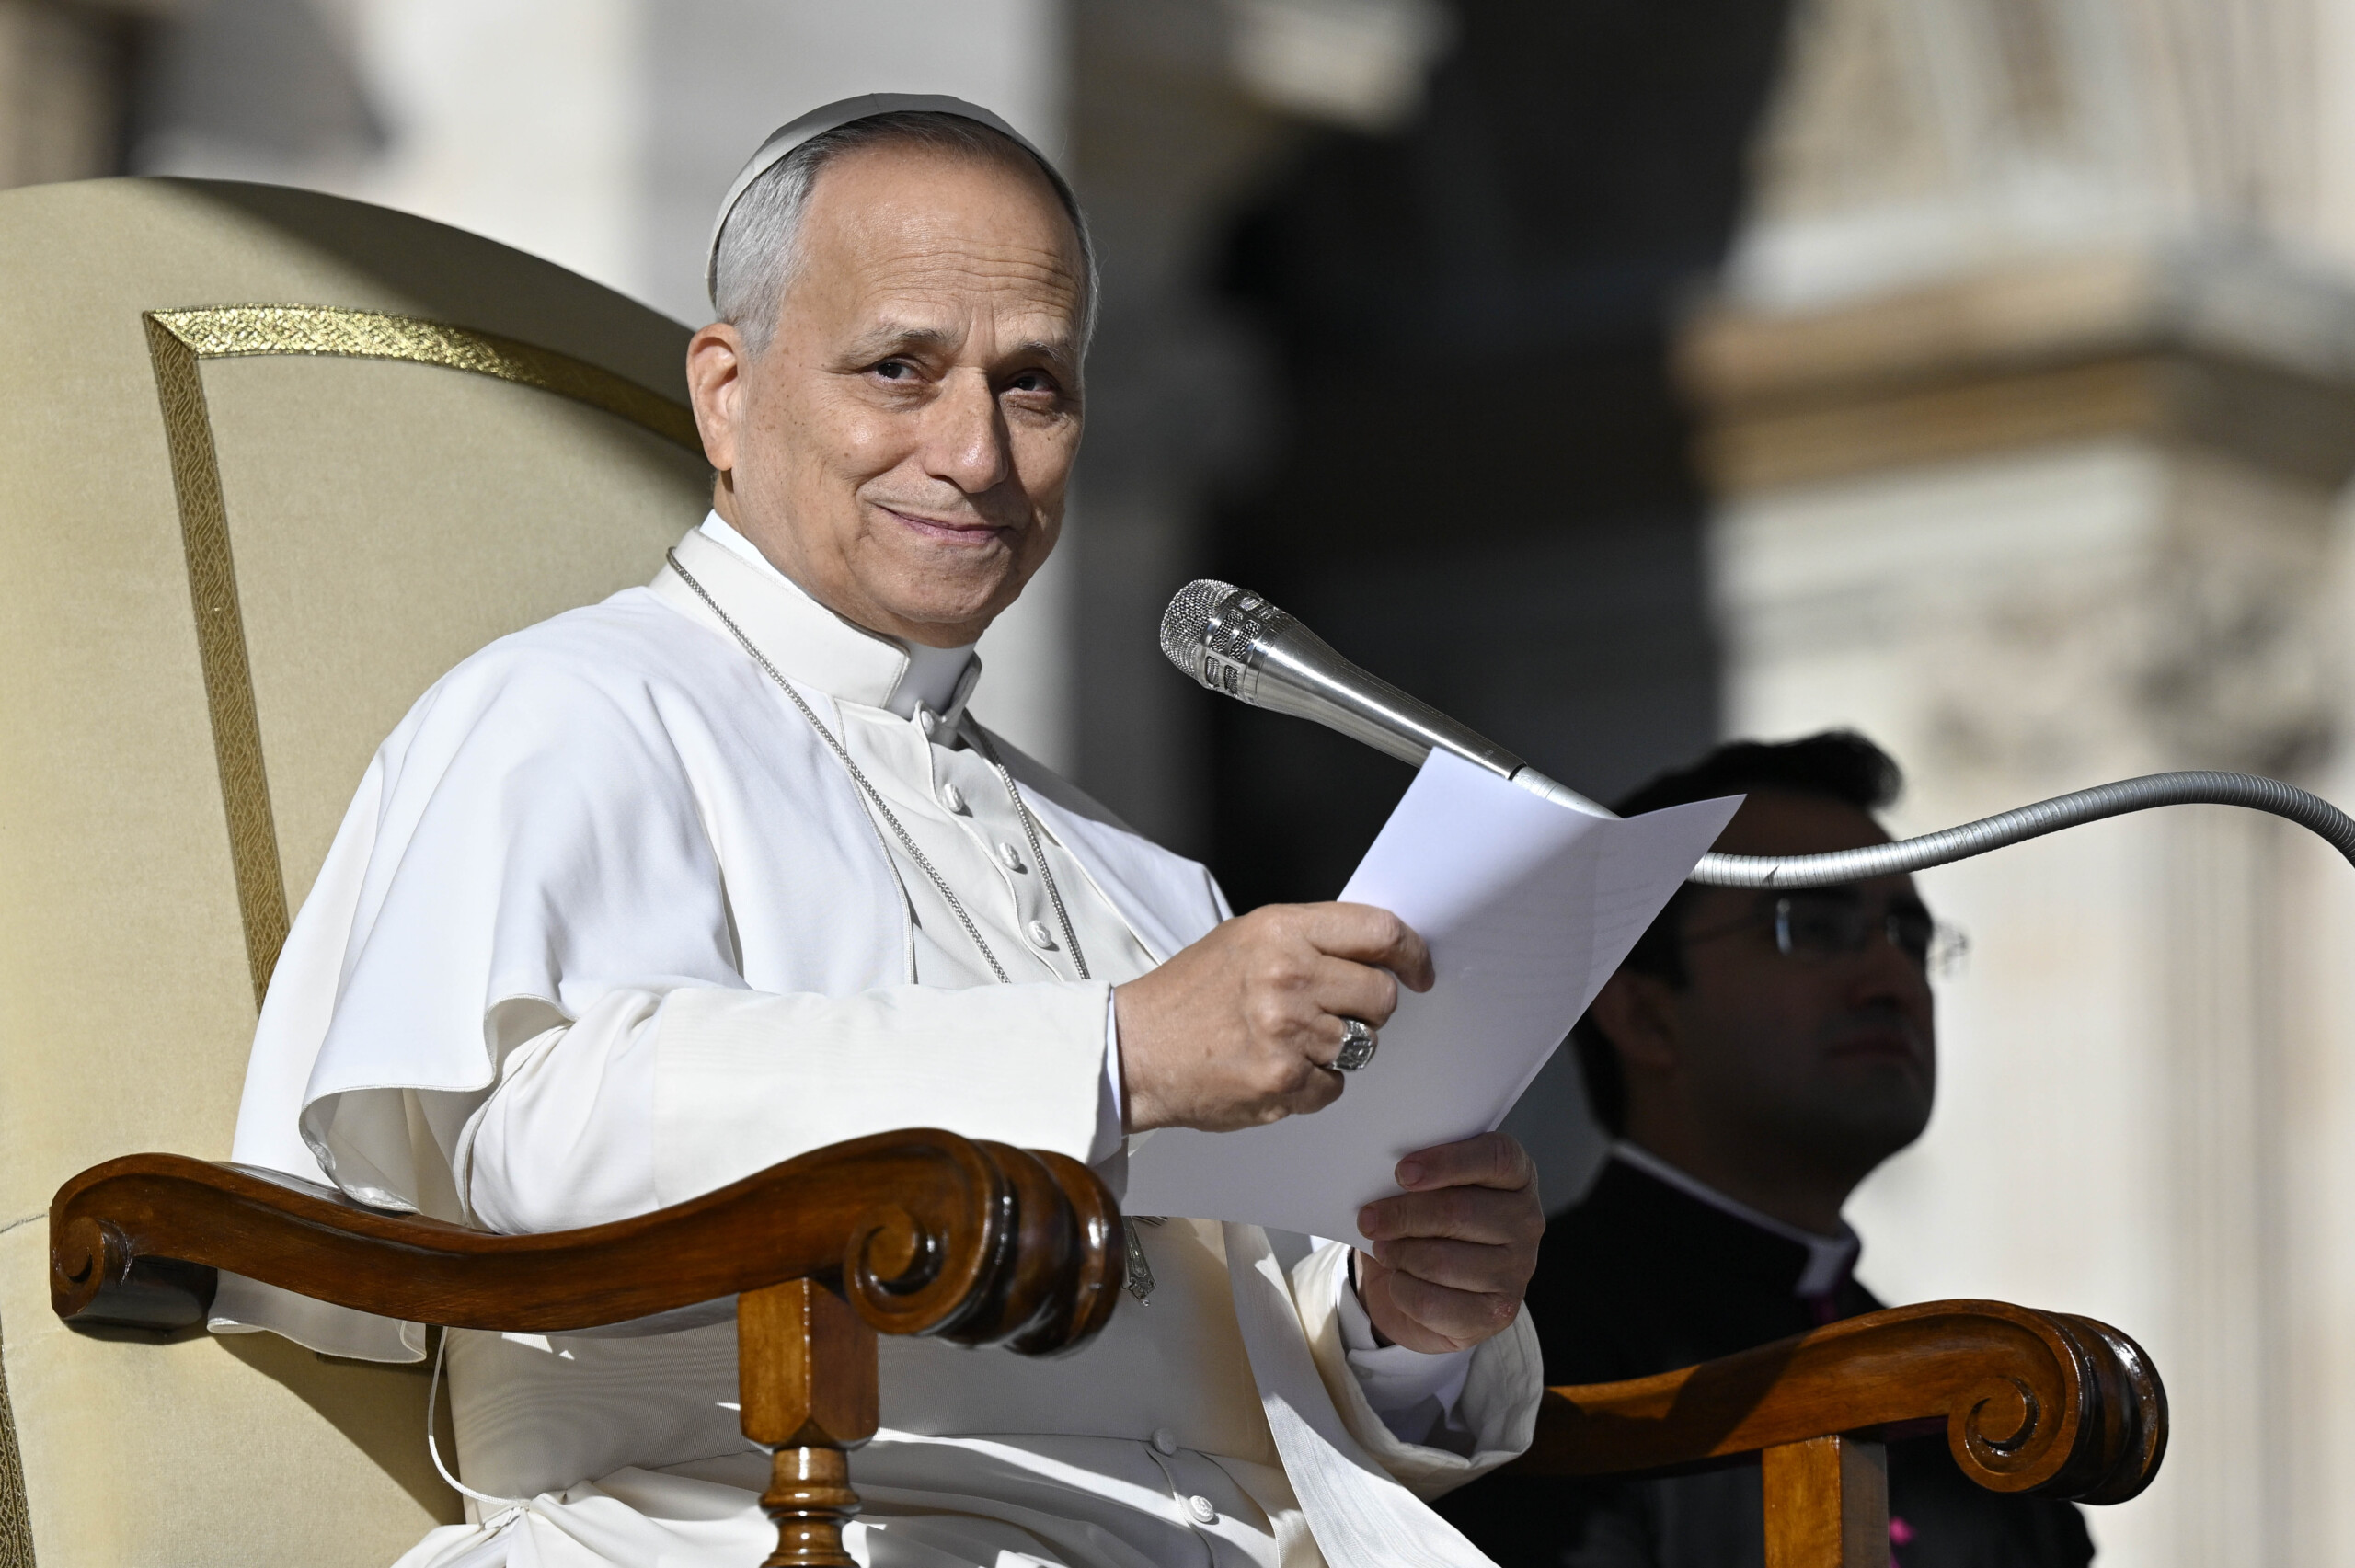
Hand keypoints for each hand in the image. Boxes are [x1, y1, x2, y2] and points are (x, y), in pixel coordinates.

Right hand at [1114, 903, 1432, 1132]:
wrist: (1136, 1050)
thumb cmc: (1188, 995)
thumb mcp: (1245, 939)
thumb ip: (1309, 940)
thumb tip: (1374, 950)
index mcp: (1281, 931)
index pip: (1380, 931)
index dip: (1412, 953)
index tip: (1418, 969)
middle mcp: (1288, 976)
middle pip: (1383, 995)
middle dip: (1369, 1008)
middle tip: (1335, 1012)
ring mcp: (1288, 1031)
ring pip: (1363, 1044)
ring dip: (1337, 1048)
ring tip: (1290, 1041)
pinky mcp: (1284, 1081)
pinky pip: (1335, 1086)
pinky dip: (1313, 1085)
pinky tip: (1276, 1068)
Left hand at [1353, 1132, 1541, 1353]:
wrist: (1426, 1287)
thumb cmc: (1426, 1225)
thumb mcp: (1421, 1190)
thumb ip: (1413, 1176)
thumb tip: (1376, 1174)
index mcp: (1516, 1176)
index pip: (1496, 1157)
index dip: (1448, 1162)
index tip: (1402, 1172)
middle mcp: (1526, 1221)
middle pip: (1459, 1210)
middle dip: (1403, 1215)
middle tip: (1368, 1219)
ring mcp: (1518, 1270)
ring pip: (1442, 1261)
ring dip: (1400, 1254)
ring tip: (1384, 1249)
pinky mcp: (1498, 1313)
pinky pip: (1434, 1302)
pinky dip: (1402, 1290)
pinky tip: (1399, 1281)